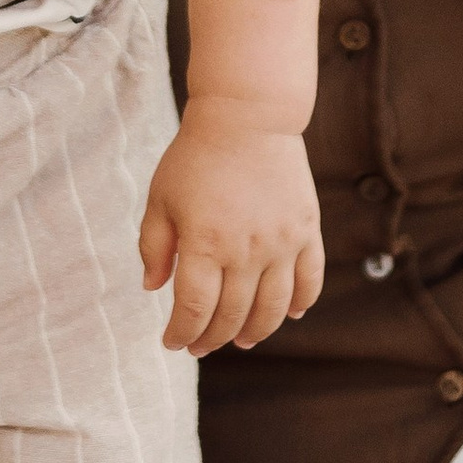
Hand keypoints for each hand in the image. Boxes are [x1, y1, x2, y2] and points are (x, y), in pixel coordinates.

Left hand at [140, 106, 323, 356]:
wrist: (247, 116)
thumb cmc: (196, 156)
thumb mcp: (160, 199)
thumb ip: (153, 247)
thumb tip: (153, 288)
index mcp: (204, 244)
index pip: (194, 310)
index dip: (181, 333)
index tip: (172, 341)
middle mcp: (246, 250)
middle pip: (231, 316)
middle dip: (211, 338)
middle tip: (200, 346)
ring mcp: (282, 243)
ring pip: (272, 308)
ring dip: (255, 332)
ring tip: (242, 340)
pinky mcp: (307, 231)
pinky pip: (310, 280)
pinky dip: (301, 304)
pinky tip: (289, 315)